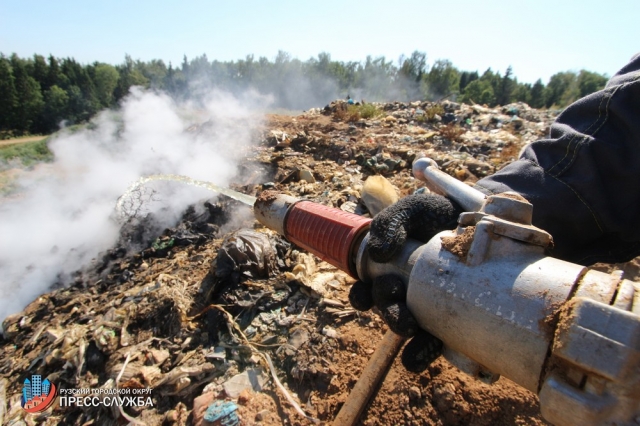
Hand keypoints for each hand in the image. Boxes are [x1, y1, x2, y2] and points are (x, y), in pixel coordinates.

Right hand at [349, 193, 460, 370]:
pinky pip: (433, 341)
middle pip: (386, 312)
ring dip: (406, 333)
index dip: (362, 298)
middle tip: (404, 313)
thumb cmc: (438, 214)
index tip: (382, 287)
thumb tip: (378, 253)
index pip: (364, 293)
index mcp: (385, 272)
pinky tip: (435, 347)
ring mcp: (426, 306)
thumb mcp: (413, 209)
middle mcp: (402, 292)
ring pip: (406, 329)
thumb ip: (391, 222)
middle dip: (391, 315)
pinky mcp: (449, 319)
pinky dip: (428, 349)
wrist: (482, 217)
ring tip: (415, 332)